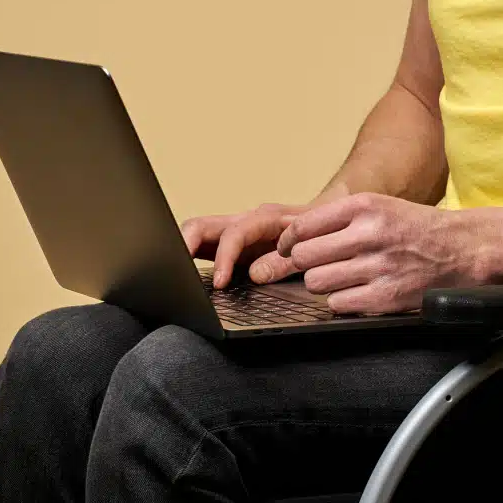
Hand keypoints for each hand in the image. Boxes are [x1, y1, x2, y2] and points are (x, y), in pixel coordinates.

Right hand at [180, 202, 308, 288]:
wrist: (328, 219)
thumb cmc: (319, 234)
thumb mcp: (308, 250)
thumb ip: (284, 262)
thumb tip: (255, 275)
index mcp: (264, 219)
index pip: (234, 234)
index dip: (224, 258)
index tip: (220, 283)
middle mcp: (244, 221)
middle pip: (201, 225)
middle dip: (184, 246)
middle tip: (175, 274)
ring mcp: (234, 230)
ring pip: (196, 232)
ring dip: (182, 251)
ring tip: (174, 276)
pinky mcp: (230, 243)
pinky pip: (203, 244)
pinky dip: (189, 257)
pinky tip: (183, 275)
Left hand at [275, 193, 486, 313]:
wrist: (464, 248)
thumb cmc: (417, 227)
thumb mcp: (380, 205)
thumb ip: (339, 217)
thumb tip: (293, 237)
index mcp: (364, 206)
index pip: (303, 226)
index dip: (287, 241)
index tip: (286, 248)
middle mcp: (369, 234)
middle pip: (303, 256)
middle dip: (302, 263)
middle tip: (314, 265)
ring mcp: (377, 267)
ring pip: (316, 282)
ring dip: (323, 283)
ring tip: (340, 277)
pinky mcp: (386, 297)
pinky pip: (338, 304)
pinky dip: (342, 300)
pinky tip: (357, 291)